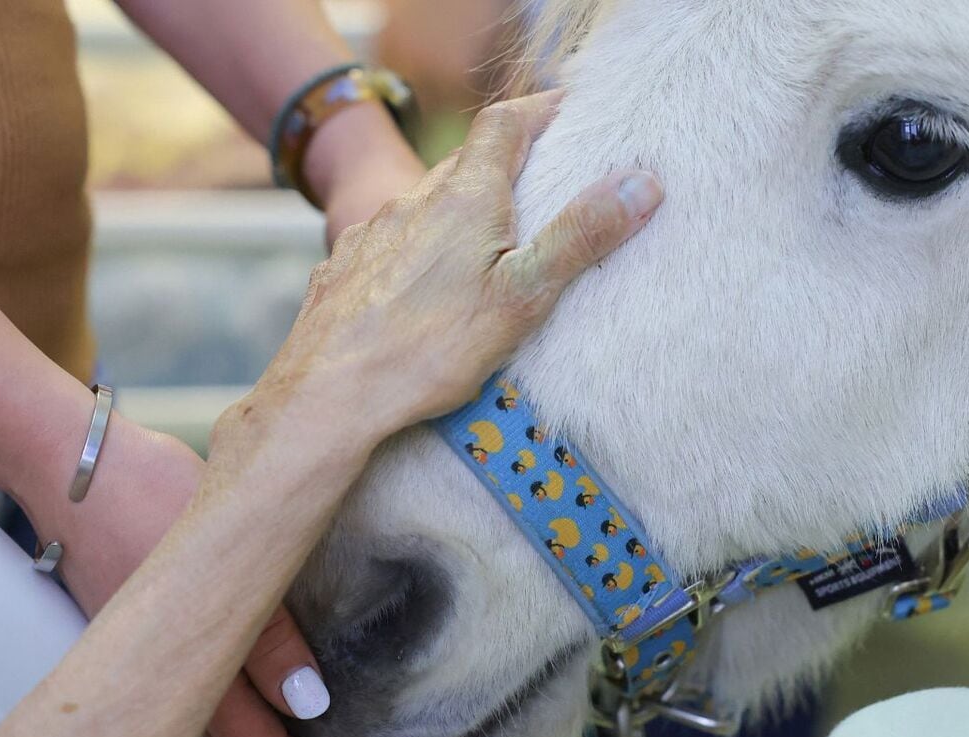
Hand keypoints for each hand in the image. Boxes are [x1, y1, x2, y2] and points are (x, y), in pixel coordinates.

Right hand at [19, 407, 387, 736]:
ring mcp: (147, 674)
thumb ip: (269, 633)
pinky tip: (277, 721)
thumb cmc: (148, 495)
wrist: (76, 469)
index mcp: (186, 665)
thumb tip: (309, 705)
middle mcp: (161, 686)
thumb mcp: (231, 550)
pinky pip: (195, 723)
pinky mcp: (142, 655)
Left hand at [213, 90, 664, 477]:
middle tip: (540, 186)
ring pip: (422, 207)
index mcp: (462, 200)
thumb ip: (580, 237)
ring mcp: (369, 237)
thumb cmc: (428, 351)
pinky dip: (414, 252)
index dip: (539, 109)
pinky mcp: (341, 272)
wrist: (327, 397)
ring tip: (483, 248)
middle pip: (464, 166)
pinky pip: (386, 246)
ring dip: (456, 213)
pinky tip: (420, 291)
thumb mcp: (522, 296)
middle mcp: (411, 204)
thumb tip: (641, 181)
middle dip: (503, 168)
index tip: (568, 108)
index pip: (504, 125)